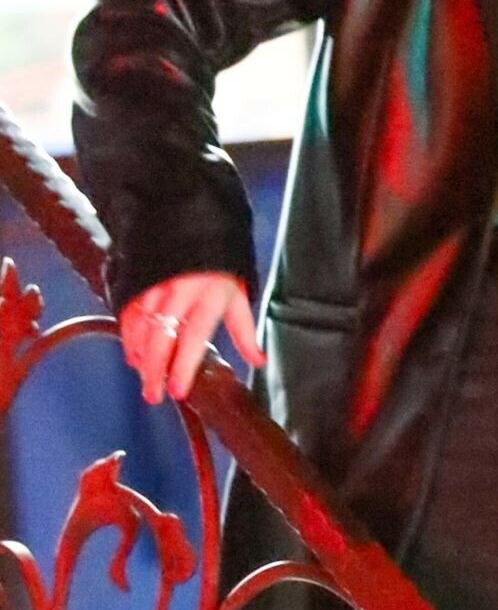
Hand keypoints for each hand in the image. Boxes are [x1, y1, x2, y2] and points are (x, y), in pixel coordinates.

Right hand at [119, 273, 265, 404]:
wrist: (193, 215)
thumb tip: (258, 361)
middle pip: (163, 337)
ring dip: (139, 354)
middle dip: (155, 370)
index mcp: (211, 294)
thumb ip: (244, 329)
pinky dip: (128, 333)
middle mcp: (182, 289)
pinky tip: (131, 351)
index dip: (184, 366)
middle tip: (153, 395)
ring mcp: (157, 281)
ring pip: (142, 325)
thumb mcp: (238, 292)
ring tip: (142, 374)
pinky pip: (129, 309)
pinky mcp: (140, 275)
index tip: (177, 391)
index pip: (194, 337)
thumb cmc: (221, 261)